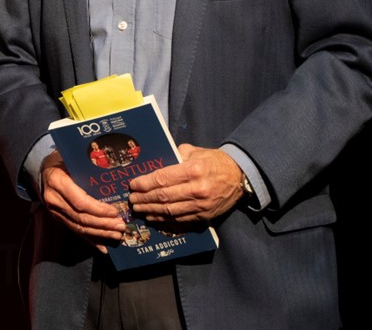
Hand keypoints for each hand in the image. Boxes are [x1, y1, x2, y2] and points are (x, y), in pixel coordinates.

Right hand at [40, 151, 123, 252]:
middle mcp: (54, 199)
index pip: (80, 202)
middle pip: (81, 218)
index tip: (114, 212)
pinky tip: (103, 248)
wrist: (42, 170)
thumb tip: (113, 172)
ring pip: (79, 227)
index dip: (98, 209)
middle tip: (121, 226)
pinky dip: (90, 240)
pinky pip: (75, 231)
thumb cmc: (61, 161)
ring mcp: (55, 211)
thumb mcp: (71, 159)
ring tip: (117, 235)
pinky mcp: (58, 218)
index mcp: (57, 182)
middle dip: (103, 224)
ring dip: (100, 233)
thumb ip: (87, 167)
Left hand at [127, 144, 245, 228]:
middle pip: (163, 196)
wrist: (240, 177)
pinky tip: (153, 216)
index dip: (145, 183)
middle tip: (131, 199)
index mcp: (194, 170)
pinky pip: (180, 219)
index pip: (163, 178)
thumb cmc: (216, 161)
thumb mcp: (197, 151)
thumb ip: (177, 155)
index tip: (133, 184)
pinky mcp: (204, 215)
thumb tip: (157, 162)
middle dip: (144, 198)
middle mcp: (197, 189)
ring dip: (151, 210)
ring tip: (138, 209)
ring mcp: (201, 205)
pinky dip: (164, 219)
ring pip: (169, 210)